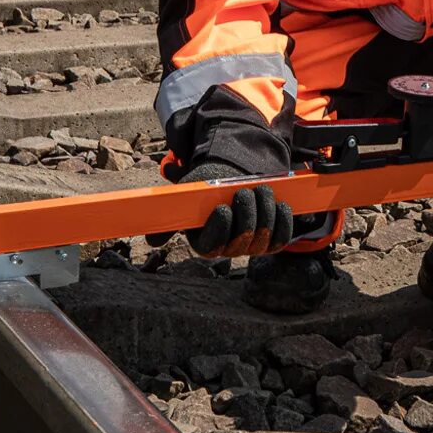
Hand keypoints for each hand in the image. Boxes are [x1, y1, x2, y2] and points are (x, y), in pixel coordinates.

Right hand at [160, 159, 294, 257]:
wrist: (233, 182)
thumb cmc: (208, 191)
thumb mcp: (186, 200)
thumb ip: (170, 217)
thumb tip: (150, 240)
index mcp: (205, 243)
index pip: (213, 245)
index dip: (220, 228)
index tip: (223, 207)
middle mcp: (229, 250)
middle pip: (243, 238)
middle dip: (247, 211)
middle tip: (245, 191)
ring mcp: (252, 247)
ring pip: (264, 235)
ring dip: (266, 209)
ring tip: (261, 189)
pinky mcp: (272, 241)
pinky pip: (282, 237)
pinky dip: (282, 218)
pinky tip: (279, 204)